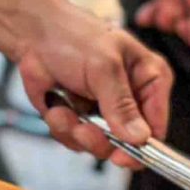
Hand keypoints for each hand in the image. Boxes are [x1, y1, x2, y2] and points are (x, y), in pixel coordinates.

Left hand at [13, 10, 173, 163]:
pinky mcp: (80, 119)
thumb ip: (121, 104)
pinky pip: (75, 141)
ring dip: (77, 132)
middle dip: (100, 140)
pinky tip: (56, 107)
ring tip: (64, 112)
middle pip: (128, 144)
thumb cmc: (74, 36)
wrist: (33, 34)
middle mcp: (131, 100)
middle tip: (84, 129)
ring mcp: (105, 112)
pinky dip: (62, 127)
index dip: (142, 147)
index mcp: (149, 80)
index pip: (157, 126)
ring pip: (99, 146)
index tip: (120, 156)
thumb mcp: (103, 67)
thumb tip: (140, 138)